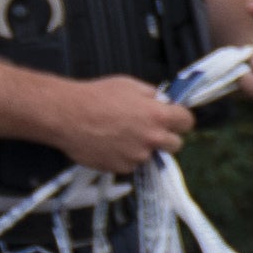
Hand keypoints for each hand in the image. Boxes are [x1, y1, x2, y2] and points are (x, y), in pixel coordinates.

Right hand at [43, 76, 200, 176]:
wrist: (65, 115)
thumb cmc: (95, 97)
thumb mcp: (129, 85)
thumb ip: (151, 96)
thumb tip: (162, 102)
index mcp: (158, 116)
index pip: (187, 122)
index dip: (180, 119)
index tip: (174, 119)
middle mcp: (151, 139)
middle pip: (175, 144)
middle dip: (165, 137)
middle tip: (148, 129)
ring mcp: (136, 156)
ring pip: (150, 155)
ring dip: (141, 148)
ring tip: (119, 134)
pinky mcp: (120, 167)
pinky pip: (130, 164)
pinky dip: (123, 157)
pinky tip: (109, 144)